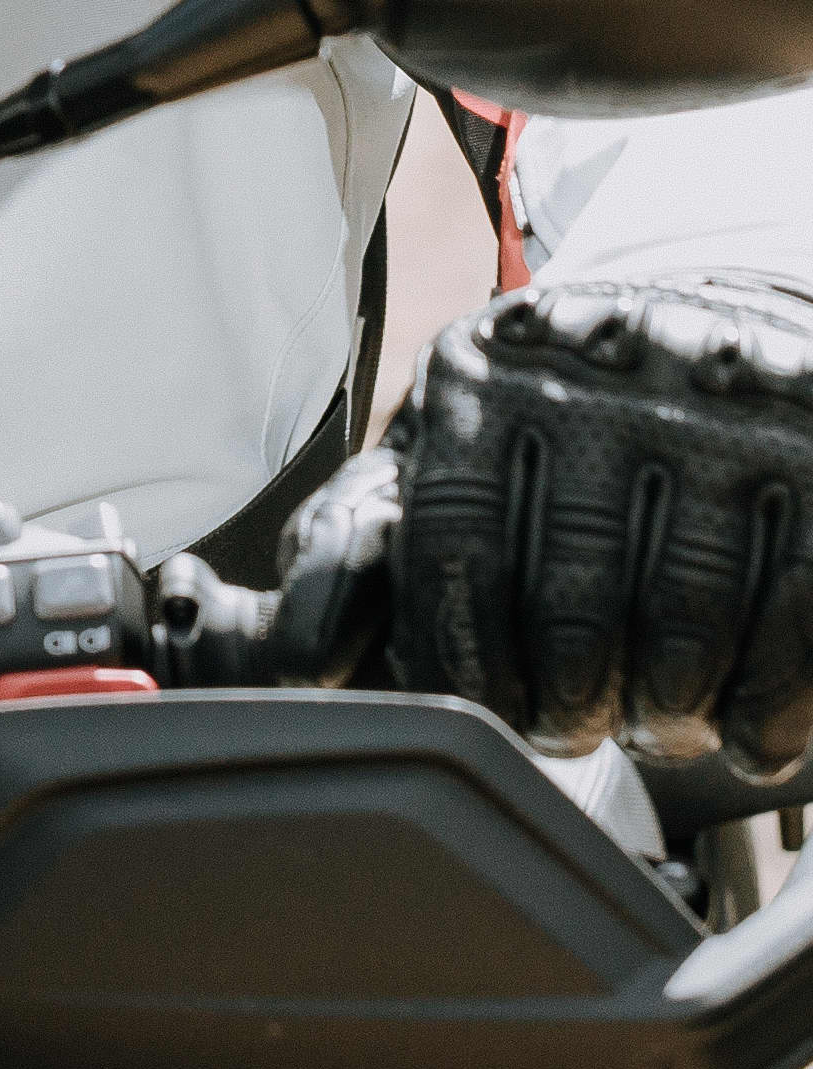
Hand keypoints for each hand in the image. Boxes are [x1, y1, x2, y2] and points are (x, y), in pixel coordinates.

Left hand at [300, 276, 812, 774]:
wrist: (704, 334)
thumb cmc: (550, 423)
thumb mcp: (443, 446)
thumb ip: (363, 540)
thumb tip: (304, 663)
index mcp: (488, 374)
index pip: (453, 544)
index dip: (462, 656)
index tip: (481, 714)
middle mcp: (604, 383)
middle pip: (574, 598)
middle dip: (566, 702)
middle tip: (569, 731)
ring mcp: (726, 420)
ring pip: (686, 620)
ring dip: (666, 712)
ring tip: (651, 726)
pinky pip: (795, 618)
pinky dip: (766, 708)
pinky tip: (741, 734)